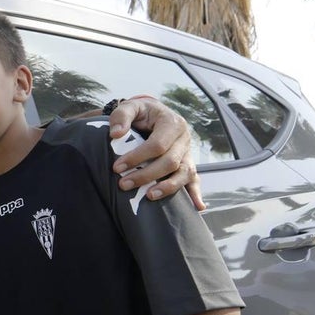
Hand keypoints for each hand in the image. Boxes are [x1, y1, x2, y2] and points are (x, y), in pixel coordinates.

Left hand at [107, 96, 204, 210]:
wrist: (153, 115)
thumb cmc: (141, 113)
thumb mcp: (131, 107)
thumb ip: (121, 116)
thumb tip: (116, 135)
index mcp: (172, 123)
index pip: (157, 144)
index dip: (137, 157)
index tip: (117, 168)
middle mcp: (184, 139)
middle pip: (170, 162)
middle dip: (146, 175)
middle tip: (123, 185)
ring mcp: (188, 154)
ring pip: (184, 173)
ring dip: (168, 187)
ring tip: (149, 196)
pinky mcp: (187, 165)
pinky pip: (194, 180)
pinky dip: (196, 194)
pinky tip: (197, 207)